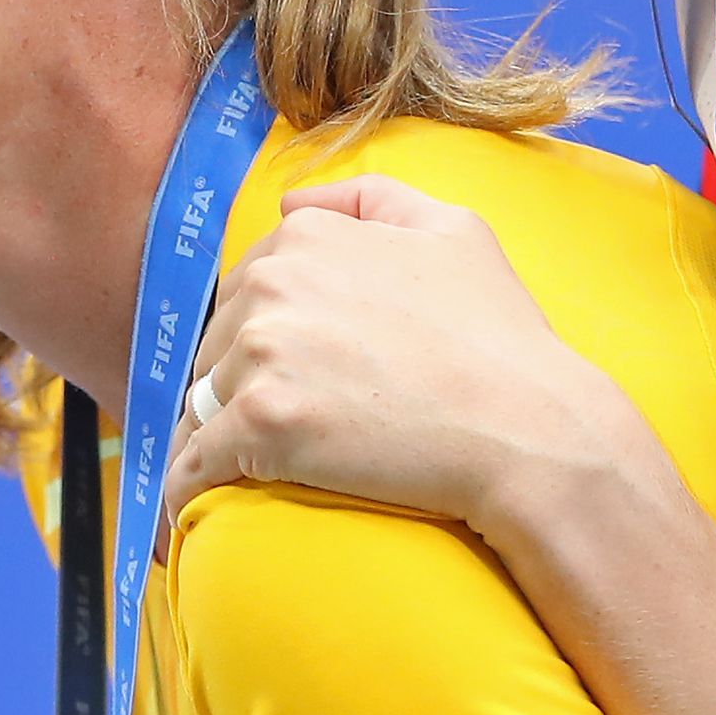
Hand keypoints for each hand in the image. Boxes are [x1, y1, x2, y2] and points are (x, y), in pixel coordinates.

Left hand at [155, 176, 666, 541]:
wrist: (528, 429)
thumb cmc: (501, 338)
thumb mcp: (454, 230)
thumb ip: (370, 199)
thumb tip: (291, 203)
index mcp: (309, 237)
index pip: (248, 288)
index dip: (265, 334)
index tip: (285, 373)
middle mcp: (274, 283)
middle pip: (218, 344)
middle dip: (238, 381)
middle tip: (280, 426)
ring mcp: (263, 353)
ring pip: (203, 401)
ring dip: (215, 436)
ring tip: (236, 474)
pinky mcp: (260, 424)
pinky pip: (193, 462)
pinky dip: (187, 488)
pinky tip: (188, 516)